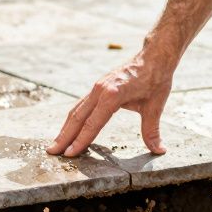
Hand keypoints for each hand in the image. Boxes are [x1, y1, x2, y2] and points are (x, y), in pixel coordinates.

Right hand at [48, 48, 173, 157]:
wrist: (153, 57)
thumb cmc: (155, 79)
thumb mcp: (155, 106)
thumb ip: (152, 130)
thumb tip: (159, 150)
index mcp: (113, 94)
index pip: (93, 123)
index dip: (81, 140)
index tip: (70, 154)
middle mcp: (100, 90)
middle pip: (78, 117)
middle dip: (64, 136)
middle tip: (52, 152)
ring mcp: (97, 87)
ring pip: (76, 110)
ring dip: (65, 128)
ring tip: (56, 144)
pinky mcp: (98, 87)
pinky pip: (82, 105)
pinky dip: (73, 119)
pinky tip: (70, 130)